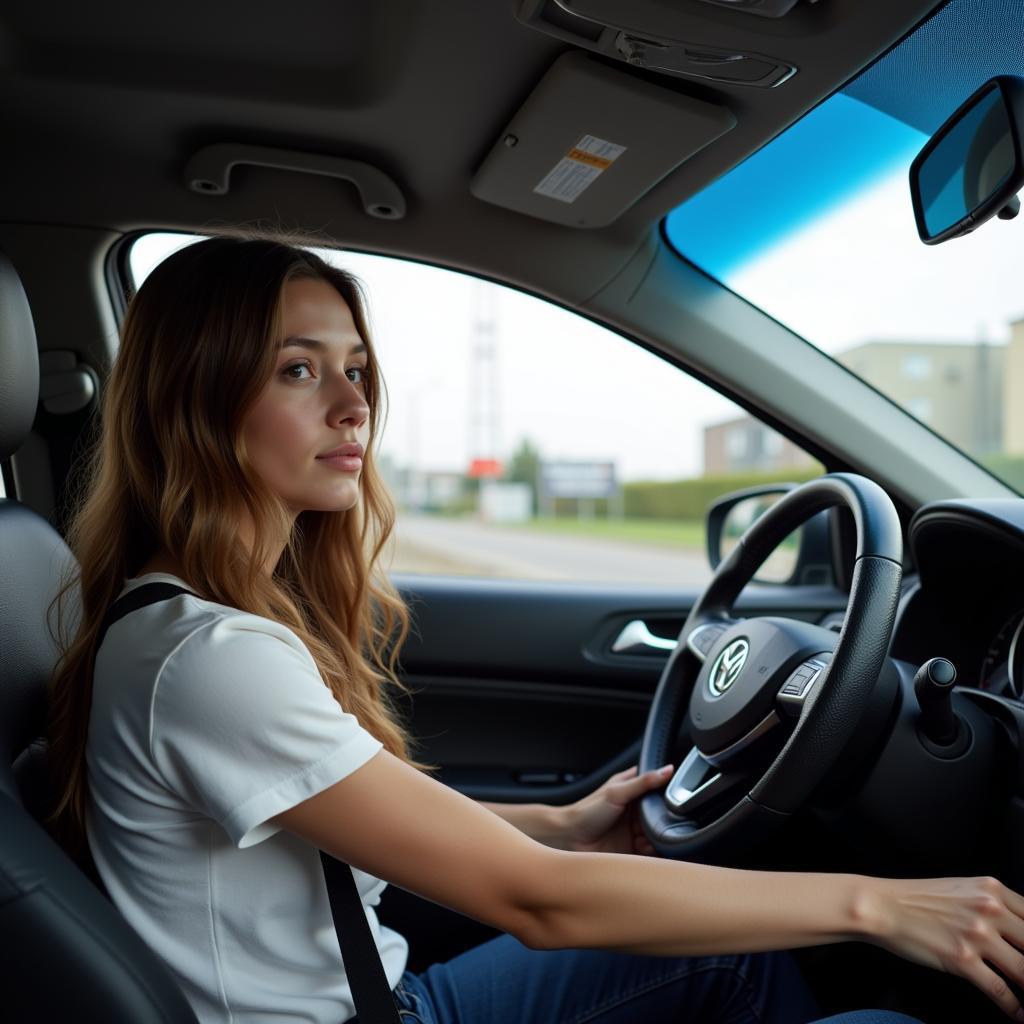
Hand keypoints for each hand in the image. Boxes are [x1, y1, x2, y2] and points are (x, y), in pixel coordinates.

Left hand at [562, 764, 672, 855]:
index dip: (666, 790)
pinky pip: (652, 850)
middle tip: (663, 820)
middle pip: (660, 812)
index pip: (656, 786)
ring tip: (653, 835)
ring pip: (658, 832)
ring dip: (659, 835)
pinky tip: (648, 848)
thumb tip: (666, 770)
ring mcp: (634, 829)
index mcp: (631, 790)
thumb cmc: (586, 812)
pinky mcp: (633, 848)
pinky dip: (654, 850)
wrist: (569, 839)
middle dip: (664, 818)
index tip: (675, 795)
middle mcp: (634, 810)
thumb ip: (643, 782)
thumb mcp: (616, 792)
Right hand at [864, 874, 1023, 1019]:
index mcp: (991, 889)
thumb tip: (1019, 933)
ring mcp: (976, 934)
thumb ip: (993, 905)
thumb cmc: (917, 899)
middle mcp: (988, 909)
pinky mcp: (962, 960)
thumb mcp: (962, 890)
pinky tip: (1018, 1014)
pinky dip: (1014, 1008)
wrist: (881, 906)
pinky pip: (1001, 991)